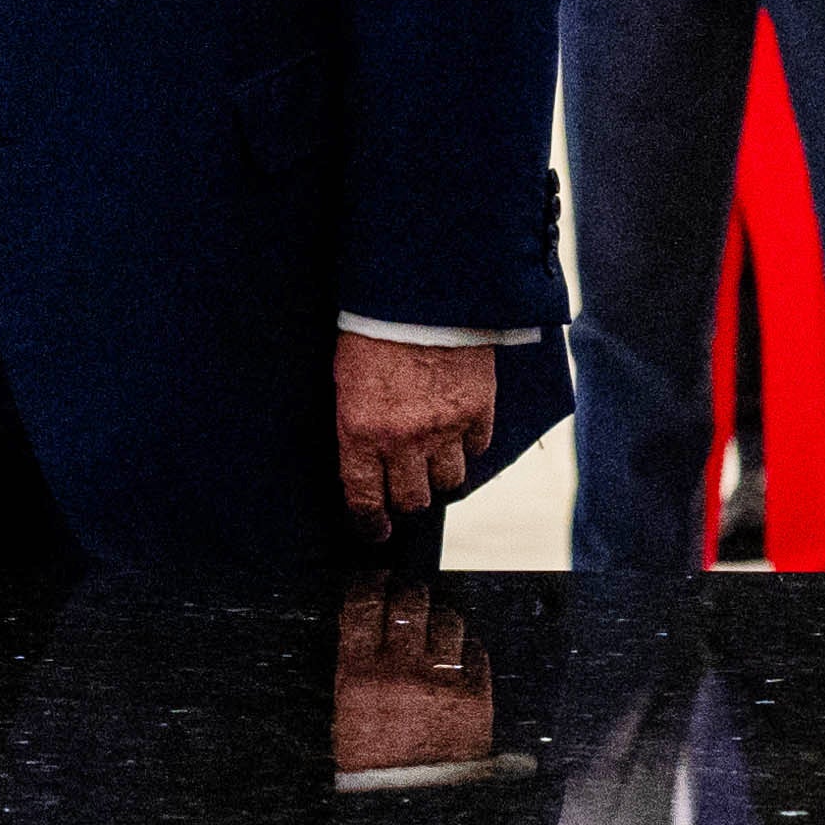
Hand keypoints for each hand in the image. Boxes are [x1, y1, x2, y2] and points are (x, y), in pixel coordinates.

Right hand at [330, 581, 494, 777]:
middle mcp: (401, 671)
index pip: (362, 604)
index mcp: (358, 676)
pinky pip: (476, 652)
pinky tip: (458, 657)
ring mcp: (442, 682)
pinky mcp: (477, 697)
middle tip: (409, 597)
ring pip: (449, 620)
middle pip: (410, 602)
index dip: (370, 582)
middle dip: (410, 593)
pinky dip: (468, 648)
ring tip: (436, 626)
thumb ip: (352, 669)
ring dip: (441, 617)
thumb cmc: (370, 767)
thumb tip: (361, 625)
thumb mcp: (343, 717)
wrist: (411, 811)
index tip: (375, 578)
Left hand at [334, 331, 497, 533]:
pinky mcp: (478, 411)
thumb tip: (364, 461)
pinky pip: (477, 449)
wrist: (420, 292)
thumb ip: (356, 427)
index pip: (365, 501)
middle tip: (405, 489)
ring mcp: (445, 429)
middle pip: (412, 500)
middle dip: (406, 499)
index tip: (375, 531)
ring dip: (440, 476)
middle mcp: (404, 441)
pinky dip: (469, 446)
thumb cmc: (372, 331)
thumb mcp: (346, 381)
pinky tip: (459, 432)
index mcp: (360, 434)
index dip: (370, 524)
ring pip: (449, 482)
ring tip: (434, 460)